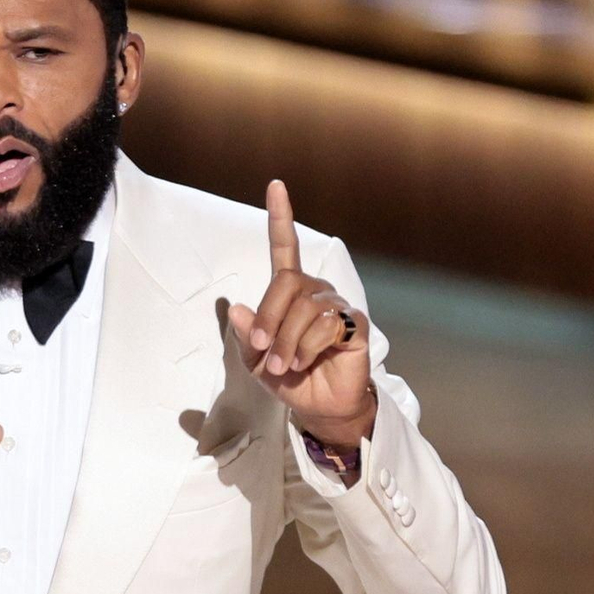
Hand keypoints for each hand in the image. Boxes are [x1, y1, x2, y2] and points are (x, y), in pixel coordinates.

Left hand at [227, 180, 375, 447]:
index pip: (286, 248)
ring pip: (303, 309)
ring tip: (285, 367)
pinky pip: (324, 326)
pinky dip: (306, 348)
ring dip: (287, 343)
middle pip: (286, 283)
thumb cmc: (290, 379)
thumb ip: (247, 336)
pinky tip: (306, 362)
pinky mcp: (354, 323)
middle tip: (264, 352)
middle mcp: (315, 291)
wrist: (321, 407)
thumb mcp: (257, 361)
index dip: (281, 217)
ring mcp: (336, 305)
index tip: (276, 186)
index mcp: (290, 293)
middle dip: (269, 320)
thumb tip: (240, 309)